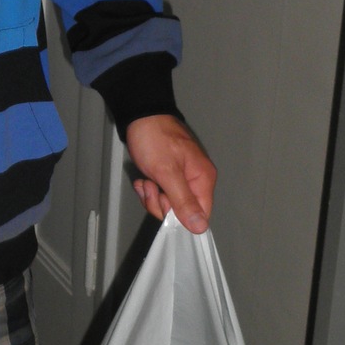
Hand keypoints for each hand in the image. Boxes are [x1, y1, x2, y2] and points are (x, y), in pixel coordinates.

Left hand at [125, 115, 215, 233]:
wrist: (140, 117)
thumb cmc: (155, 141)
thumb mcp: (168, 173)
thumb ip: (184, 201)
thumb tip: (201, 228)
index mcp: (203, 179)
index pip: (201, 214)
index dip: (181, 216)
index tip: (165, 203)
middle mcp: (196, 180)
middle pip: (181, 211)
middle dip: (160, 202)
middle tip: (152, 186)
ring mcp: (181, 178)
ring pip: (167, 203)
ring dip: (151, 195)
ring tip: (146, 179)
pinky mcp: (168, 176)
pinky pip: (159, 193)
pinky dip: (148, 189)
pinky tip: (143, 178)